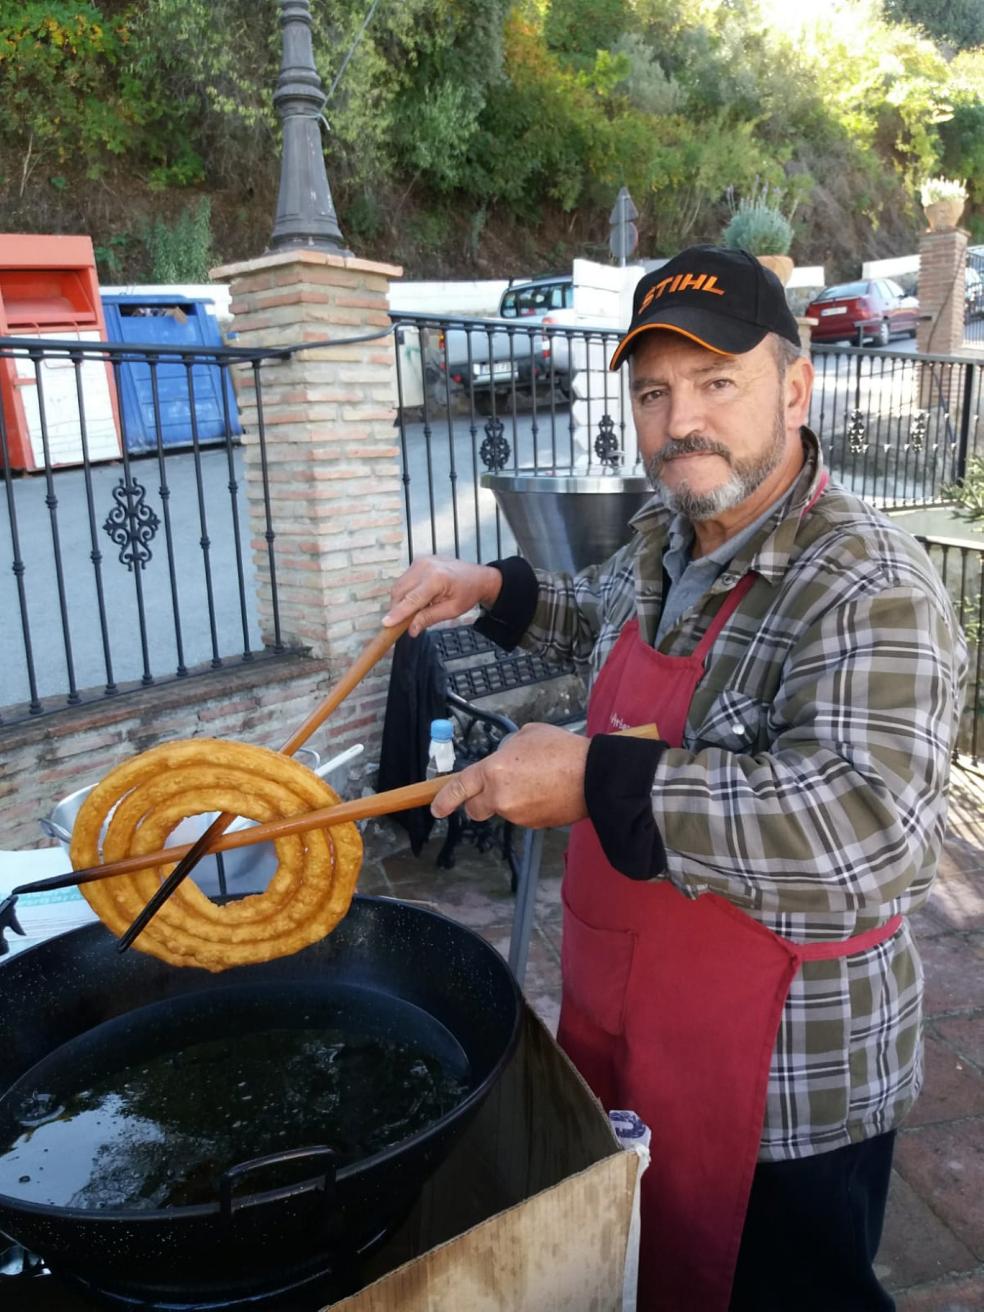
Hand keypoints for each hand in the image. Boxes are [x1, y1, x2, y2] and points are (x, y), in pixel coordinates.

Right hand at [384, 556, 502, 636]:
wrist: (477, 576)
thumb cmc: (467, 594)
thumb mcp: (452, 611)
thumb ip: (429, 618)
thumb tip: (411, 630)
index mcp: (436, 579)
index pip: (411, 600)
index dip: (398, 613)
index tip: (385, 624)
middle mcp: (425, 567)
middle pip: (400, 592)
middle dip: (398, 609)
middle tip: (405, 623)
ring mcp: (420, 561)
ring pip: (399, 586)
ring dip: (401, 600)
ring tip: (420, 608)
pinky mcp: (418, 561)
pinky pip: (404, 580)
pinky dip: (406, 592)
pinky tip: (420, 598)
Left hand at [431, 723, 588, 828]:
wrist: (594, 777)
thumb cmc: (563, 750)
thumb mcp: (528, 735)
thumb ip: (507, 749)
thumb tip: (504, 758)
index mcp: (494, 771)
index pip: (460, 788)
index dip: (445, 799)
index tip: (437, 809)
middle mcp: (500, 797)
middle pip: (476, 809)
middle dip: (478, 802)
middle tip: (494, 788)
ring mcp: (517, 815)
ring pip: (503, 810)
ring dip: (511, 799)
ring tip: (537, 780)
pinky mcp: (534, 825)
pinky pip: (523, 815)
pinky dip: (528, 805)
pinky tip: (547, 791)